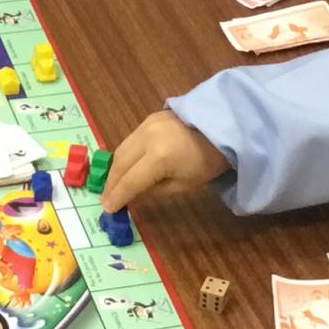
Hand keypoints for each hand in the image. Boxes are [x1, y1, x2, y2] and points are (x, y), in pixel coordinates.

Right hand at [99, 110, 227, 215]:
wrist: (223, 127)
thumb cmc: (208, 162)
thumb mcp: (183, 185)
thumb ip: (153, 191)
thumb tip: (132, 197)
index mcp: (159, 157)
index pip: (130, 181)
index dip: (118, 197)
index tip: (107, 210)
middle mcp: (148, 138)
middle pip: (120, 164)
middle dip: (111, 184)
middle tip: (106, 200)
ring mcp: (146, 124)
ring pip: (121, 150)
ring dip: (115, 170)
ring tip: (112, 186)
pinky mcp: (149, 118)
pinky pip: (130, 140)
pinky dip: (125, 156)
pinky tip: (124, 167)